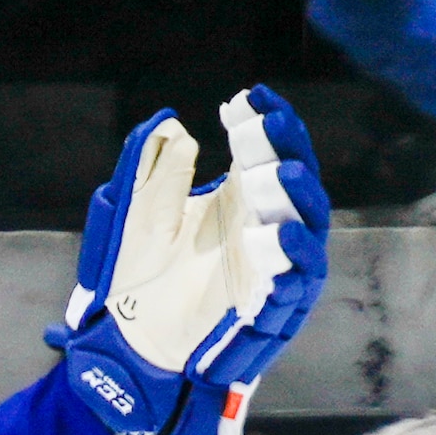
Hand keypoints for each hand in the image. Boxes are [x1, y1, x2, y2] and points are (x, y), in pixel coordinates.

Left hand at [46, 87, 332, 434]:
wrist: (128, 337)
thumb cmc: (141, 274)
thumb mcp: (141, 212)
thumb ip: (157, 171)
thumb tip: (174, 128)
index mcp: (242, 198)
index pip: (271, 151)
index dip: (268, 122)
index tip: (248, 97)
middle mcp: (266, 228)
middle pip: (297, 184)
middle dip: (286, 150)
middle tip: (266, 125)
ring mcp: (272, 270)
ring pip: (307, 230)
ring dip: (294, 199)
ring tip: (273, 172)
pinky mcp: (268, 312)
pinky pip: (295, 285)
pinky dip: (290, 259)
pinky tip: (272, 235)